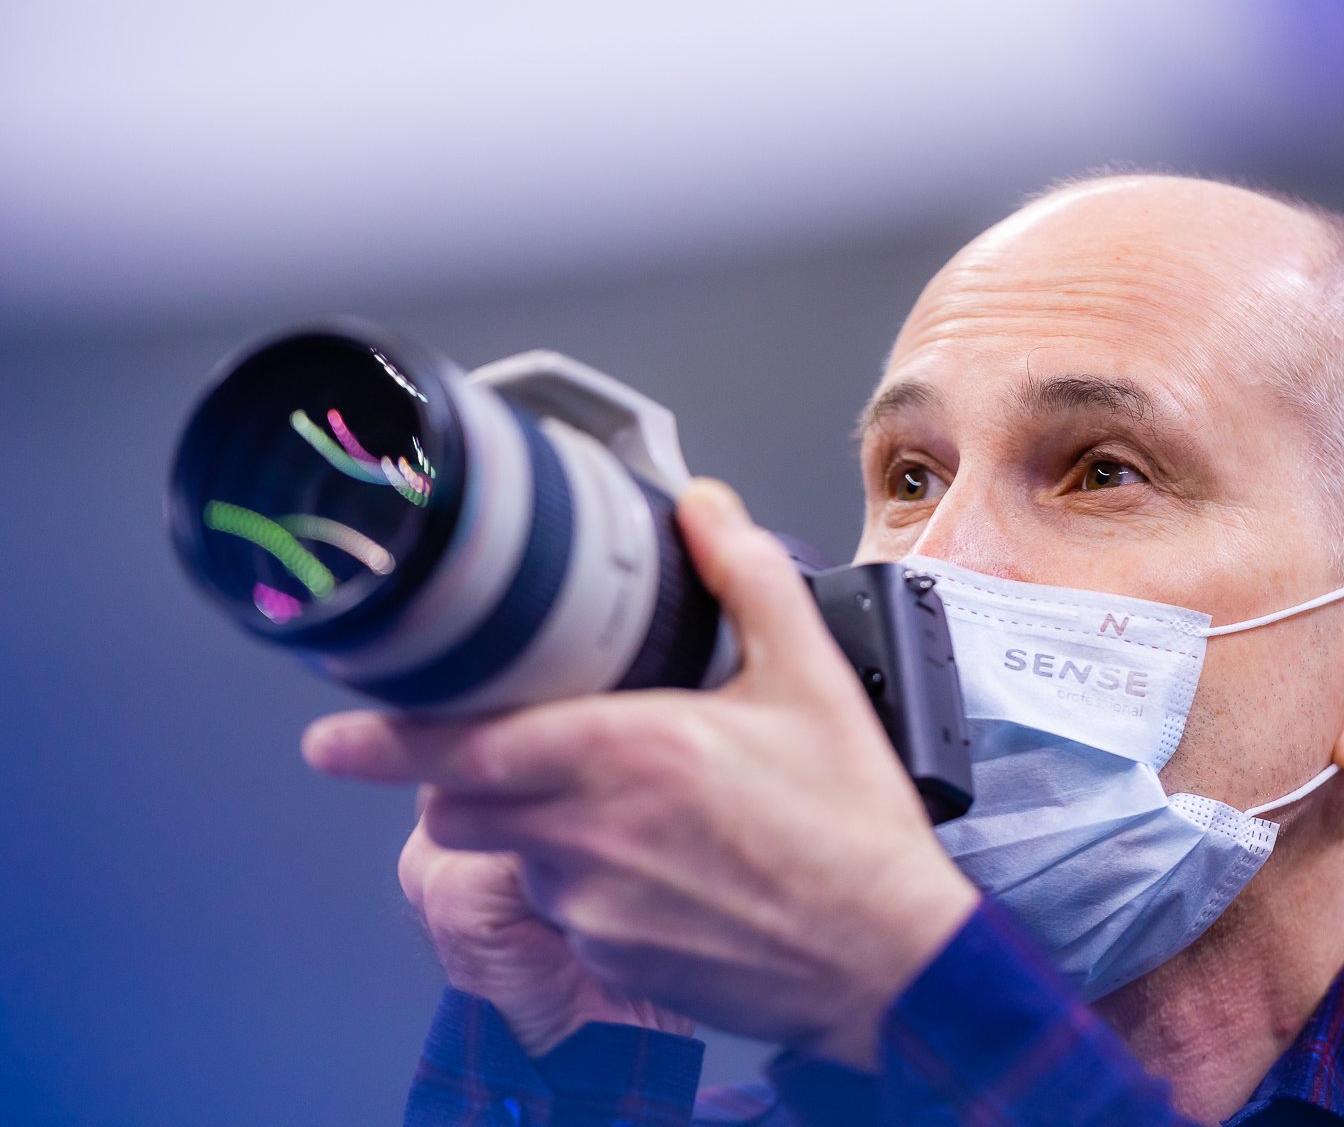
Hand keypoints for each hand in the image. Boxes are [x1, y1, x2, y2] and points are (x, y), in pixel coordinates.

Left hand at [303, 478, 978, 1066]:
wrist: (885, 956)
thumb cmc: (850, 828)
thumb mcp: (813, 679)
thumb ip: (746, 578)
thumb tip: (705, 509)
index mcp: (628, 750)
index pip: (460, 748)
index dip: (382, 742)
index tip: (333, 736)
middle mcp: (592, 831)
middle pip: (457, 808)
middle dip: (458, 779)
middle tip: (499, 755)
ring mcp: (594, 904)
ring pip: (508, 858)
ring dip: (528, 828)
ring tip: (612, 809)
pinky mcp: (611, 958)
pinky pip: (559, 912)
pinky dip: (581, 883)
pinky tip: (655, 865)